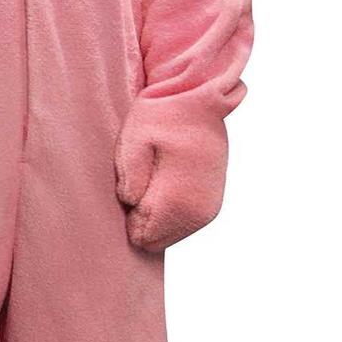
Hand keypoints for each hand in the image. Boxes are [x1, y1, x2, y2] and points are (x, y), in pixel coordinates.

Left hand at [115, 103, 227, 252]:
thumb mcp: (135, 140)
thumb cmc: (162, 116)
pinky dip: (168, 212)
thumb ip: (130, 178)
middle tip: (140, 183)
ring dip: (155, 215)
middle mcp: (198, 212)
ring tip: (154, 178)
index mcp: (178, 200)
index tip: (132, 187)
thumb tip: (131, 204)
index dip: (129, 217)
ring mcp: (208, 211)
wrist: (200, 100)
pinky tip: (164, 184)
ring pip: (168, 235)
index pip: (143, 237)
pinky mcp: (211, 205)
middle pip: (155, 241)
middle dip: (141, 220)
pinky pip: (181, 225)